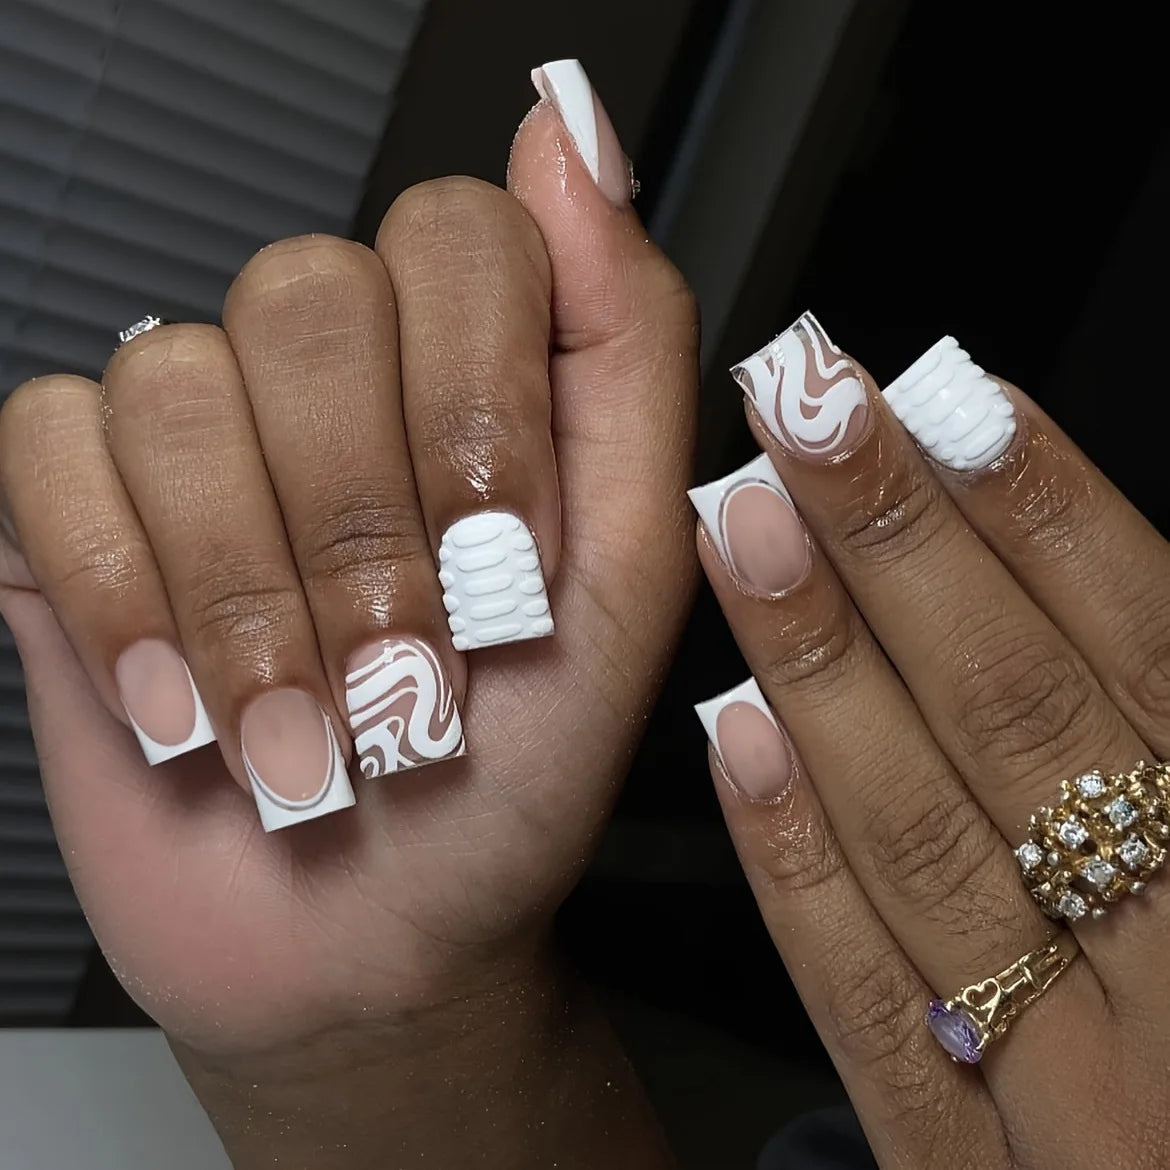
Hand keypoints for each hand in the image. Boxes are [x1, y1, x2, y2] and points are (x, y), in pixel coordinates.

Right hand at [0, 61, 696, 1082]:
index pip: (461, 237)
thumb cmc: (514, 776)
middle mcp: (335, 379)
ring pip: (176, 383)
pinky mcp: (71, 508)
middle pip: (308, 301)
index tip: (506, 566)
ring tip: (305, 729)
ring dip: (251, 596)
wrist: (378, 934)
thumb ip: (625, 351)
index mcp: (474, 373)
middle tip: (405, 677)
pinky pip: (48, 448)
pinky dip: (121, 594)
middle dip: (362, 527)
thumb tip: (574, 134)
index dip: (478, 409)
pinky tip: (185, 704)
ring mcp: (198, 435)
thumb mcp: (627, 578)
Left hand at [695, 318, 1169, 1167]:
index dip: (1047, 516)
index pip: (1156, 657)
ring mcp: (1072, 1092)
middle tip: (803, 409)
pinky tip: (734, 738)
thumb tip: (1097, 571)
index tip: (947, 399)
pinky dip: (798, 866)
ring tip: (742, 526)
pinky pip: (868, 1008)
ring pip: (925, 838)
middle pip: (1019, 716)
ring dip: (824, 665)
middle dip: (901, 543)